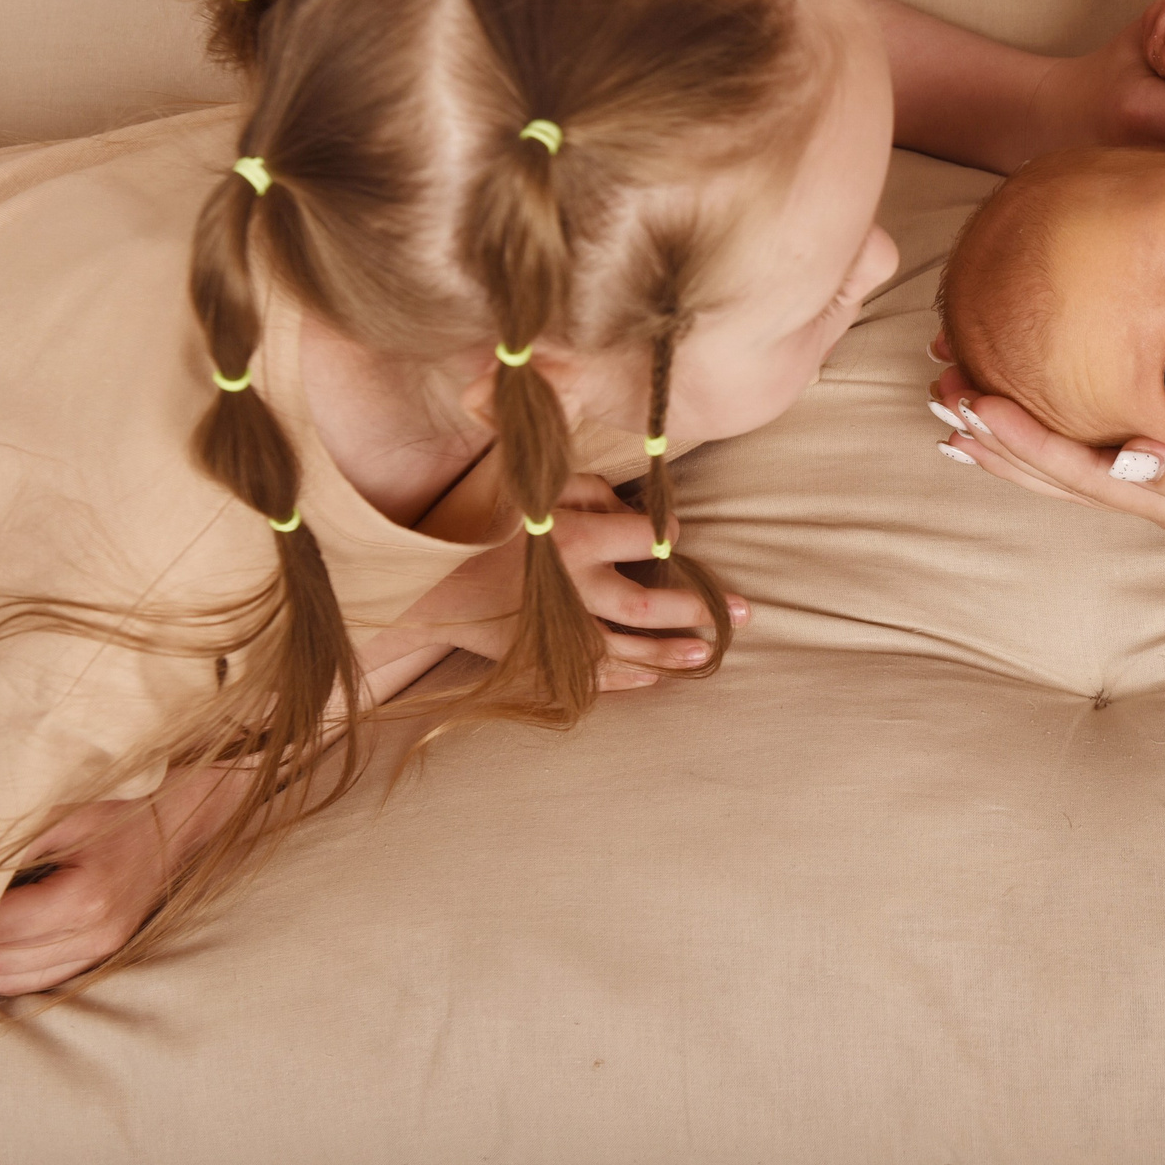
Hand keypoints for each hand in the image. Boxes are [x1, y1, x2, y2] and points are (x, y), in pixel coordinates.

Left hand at [0, 766, 247, 995]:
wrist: (182, 813)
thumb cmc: (118, 803)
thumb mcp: (58, 814)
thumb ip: (2, 854)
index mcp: (86, 898)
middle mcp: (97, 933)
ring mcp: (103, 948)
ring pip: (9, 979)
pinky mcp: (102, 953)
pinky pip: (34, 980)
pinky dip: (3, 966)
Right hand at [409, 476, 746, 689]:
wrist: (418, 585)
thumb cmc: (477, 523)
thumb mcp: (532, 485)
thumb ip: (587, 486)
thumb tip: (632, 504)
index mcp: (568, 537)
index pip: (646, 537)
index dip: (670, 536)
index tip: (682, 538)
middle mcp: (568, 587)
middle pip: (648, 602)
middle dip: (700, 607)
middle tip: (747, 613)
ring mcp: (553, 630)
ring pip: (626, 648)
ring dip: (670, 652)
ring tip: (707, 654)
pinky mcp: (537, 658)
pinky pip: (592, 676)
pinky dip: (627, 679)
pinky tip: (658, 679)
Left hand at [928, 363, 1164, 586]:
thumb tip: (1125, 457)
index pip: (1076, 466)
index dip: (1021, 437)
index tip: (971, 404)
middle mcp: (1152, 495)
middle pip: (1055, 472)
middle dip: (994, 435)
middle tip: (939, 393)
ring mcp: (1161, 493)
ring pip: (1068, 472)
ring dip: (1011, 444)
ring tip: (958, 415)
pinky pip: (1098, 466)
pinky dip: (1053, 449)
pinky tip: (1032, 431)